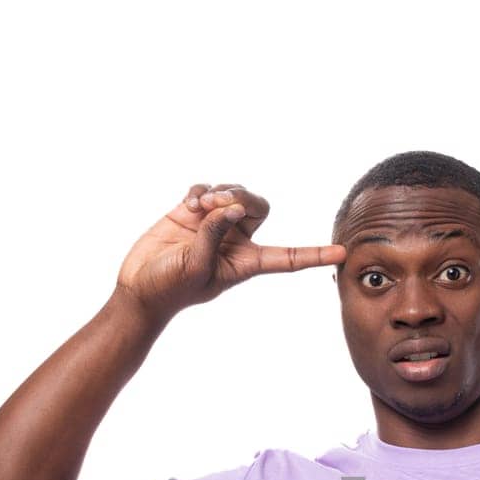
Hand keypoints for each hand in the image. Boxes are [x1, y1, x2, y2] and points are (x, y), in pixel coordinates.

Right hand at [116, 182, 346, 319]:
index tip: (342, 253)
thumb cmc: (170, 289)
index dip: (314, 254)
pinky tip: (190, 203)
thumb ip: (213, 235)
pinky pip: (206, 190)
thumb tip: (231, 206)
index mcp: (246, 262)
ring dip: (220, 192)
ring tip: (201, 205)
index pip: (288, 258)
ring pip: (233, 194)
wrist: (138, 289)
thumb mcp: (196, 267)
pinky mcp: (190, 214)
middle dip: (243, 198)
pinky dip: (201, 190)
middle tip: (219, 202)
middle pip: (258, 207)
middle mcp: (234, 241)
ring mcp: (213, 225)